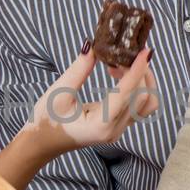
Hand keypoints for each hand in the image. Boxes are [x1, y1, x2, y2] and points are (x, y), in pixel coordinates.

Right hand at [23, 44, 158, 157]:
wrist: (42, 143)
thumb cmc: (46, 121)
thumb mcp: (59, 92)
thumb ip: (79, 69)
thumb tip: (93, 46)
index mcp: (100, 124)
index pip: (127, 93)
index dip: (137, 70)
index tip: (145, 50)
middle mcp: (115, 129)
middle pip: (143, 97)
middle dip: (139, 71)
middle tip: (121, 53)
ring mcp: (119, 129)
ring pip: (146, 103)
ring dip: (141, 80)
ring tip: (119, 65)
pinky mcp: (119, 125)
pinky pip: (138, 105)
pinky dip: (136, 87)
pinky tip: (118, 75)